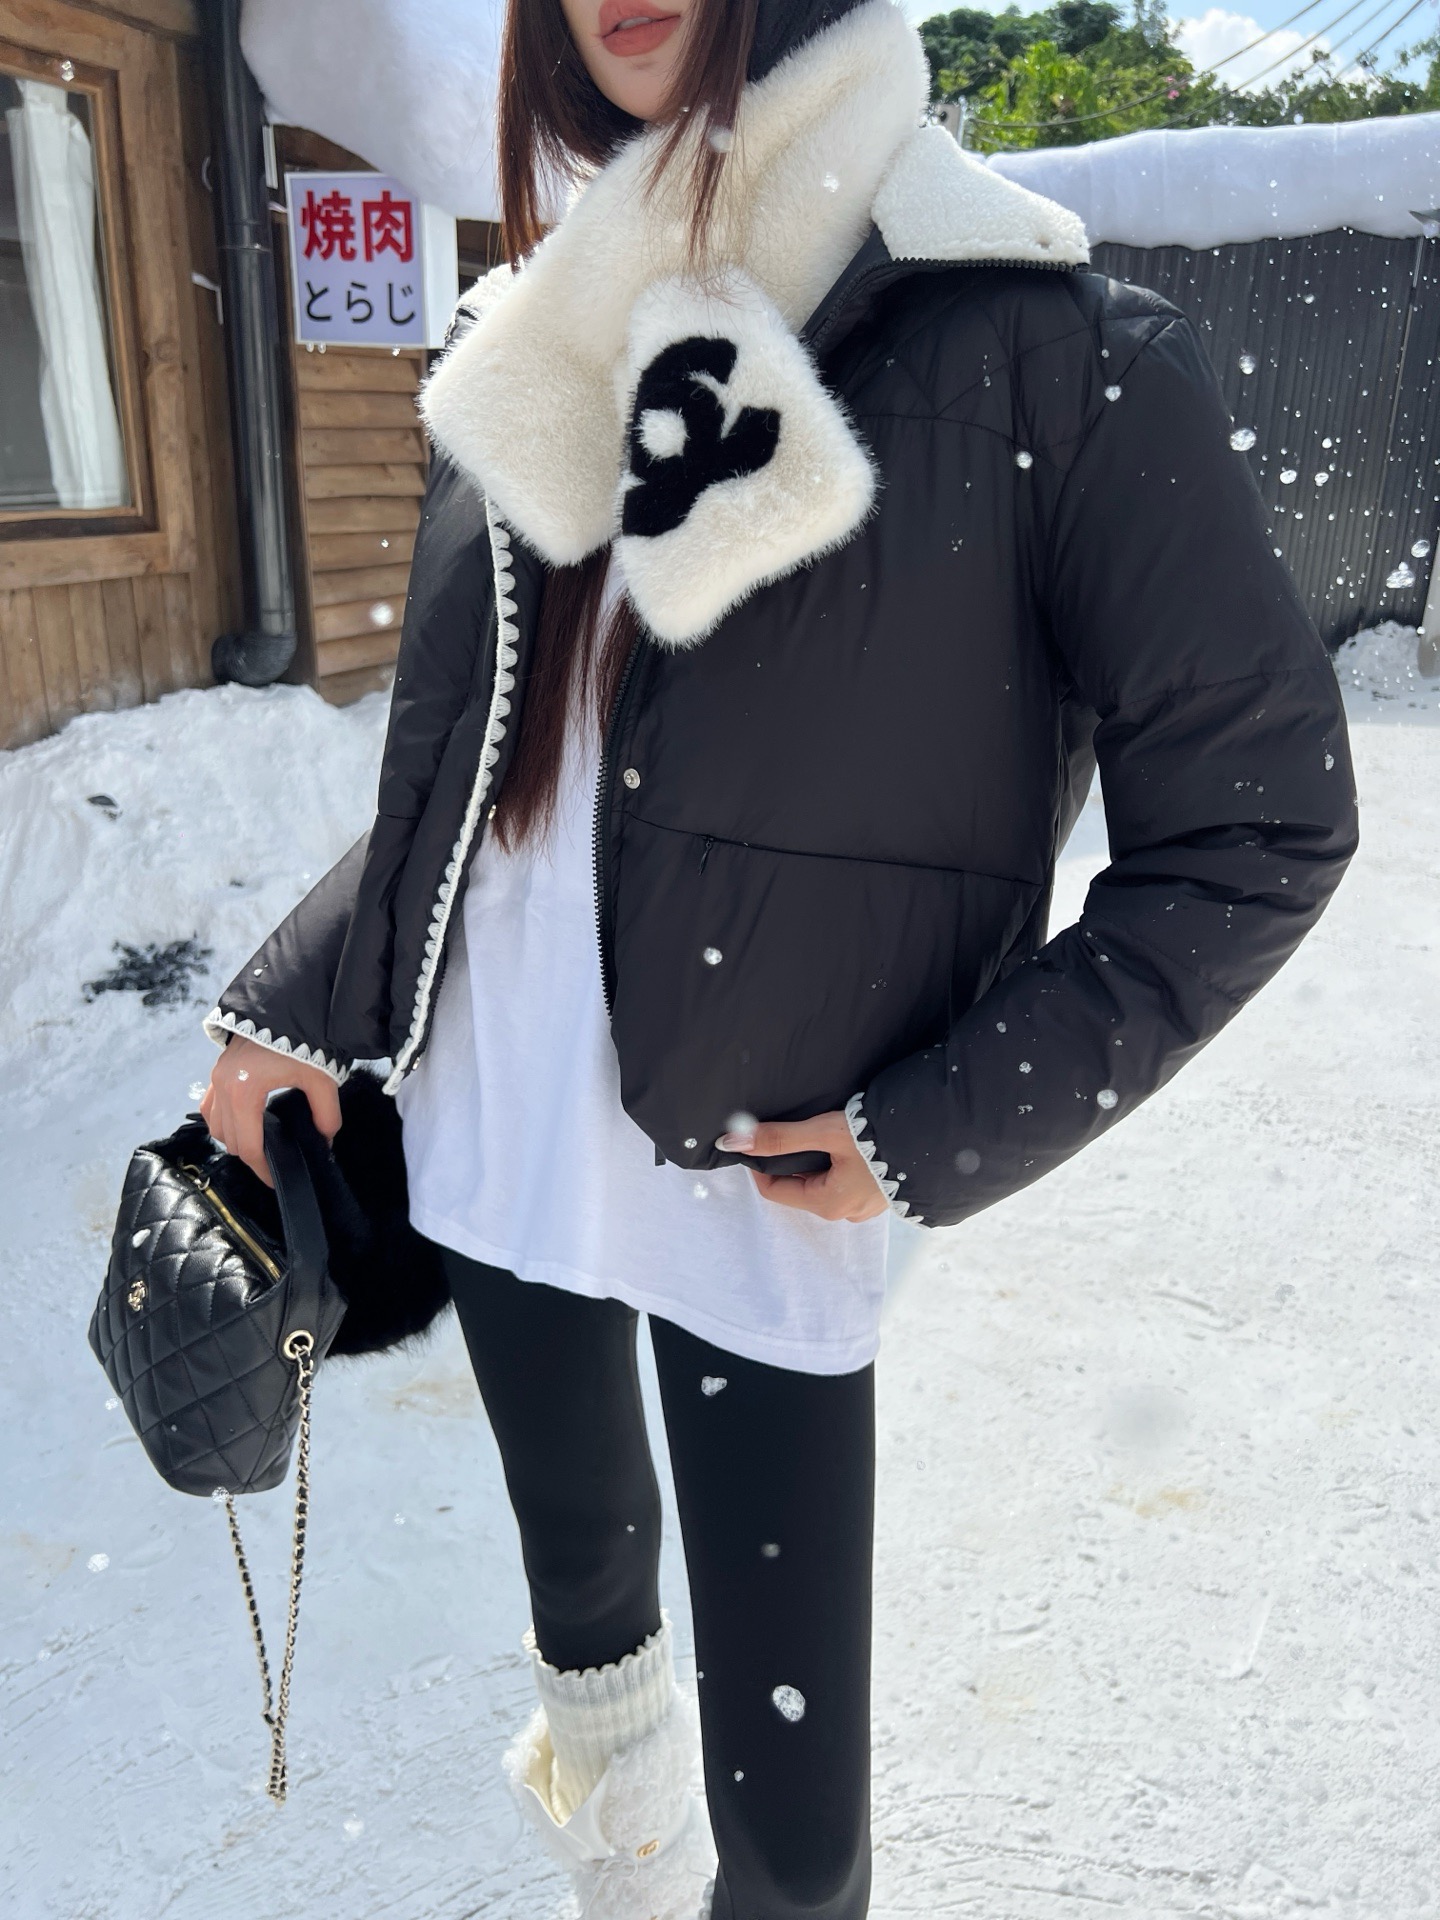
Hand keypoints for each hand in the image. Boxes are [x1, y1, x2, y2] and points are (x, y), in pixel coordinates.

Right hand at [199, 1037, 341, 1187]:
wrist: (288, 1004)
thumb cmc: (304, 1039)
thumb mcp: (321, 1080)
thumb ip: (326, 1115)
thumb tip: (325, 1142)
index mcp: (244, 1090)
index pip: (248, 1146)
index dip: (263, 1169)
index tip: (277, 1179)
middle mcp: (223, 1085)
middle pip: (229, 1139)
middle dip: (250, 1155)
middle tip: (274, 1163)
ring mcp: (216, 1076)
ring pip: (215, 1125)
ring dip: (234, 1139)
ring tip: (260, 1144)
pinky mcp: (217, 1069)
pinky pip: (210, 1106)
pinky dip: (222, 1119)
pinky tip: (242, 1122)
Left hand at [718, 1110, 889, 1222]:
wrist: (937, 1137)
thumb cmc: (878, 1138)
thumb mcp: (824, 1132)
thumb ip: (779, 1137)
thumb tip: (732, 1142)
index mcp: (827, 1203)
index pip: (774, 1190)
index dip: (760, 1163)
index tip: (760, 1137)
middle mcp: (844, 1212)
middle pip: (799, 1188)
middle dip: (790, 1162)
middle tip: (792, 1129)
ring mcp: (864, 1206)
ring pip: (822, 1185)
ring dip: (815, 1163)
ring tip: (822, 1134)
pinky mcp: (880, 1194)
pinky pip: (845, 1183)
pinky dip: (836, 1165)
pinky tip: (846, 1143)